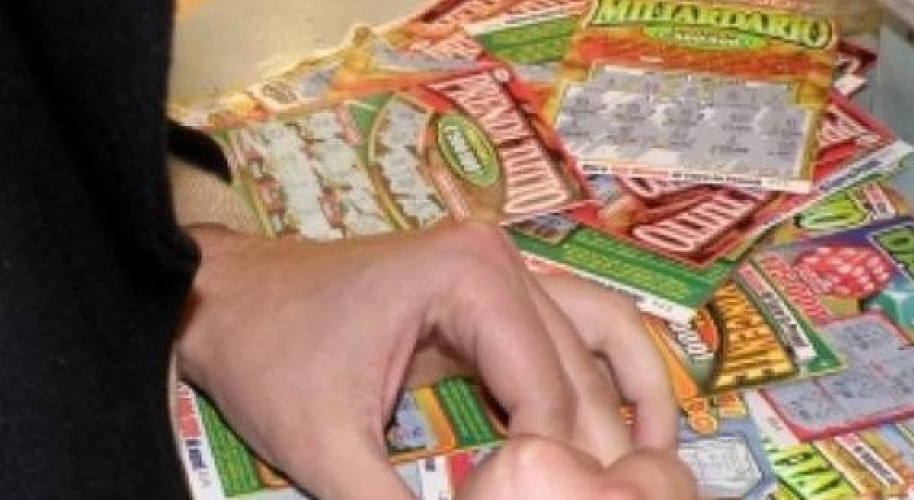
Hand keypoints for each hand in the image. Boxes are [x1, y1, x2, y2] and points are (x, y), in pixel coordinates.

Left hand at [175, 221, 677, 498]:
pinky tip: (633, 429)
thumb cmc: (269, 355)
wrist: (228, 296)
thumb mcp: (323, 443)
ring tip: (656, 473)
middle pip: (580, 374)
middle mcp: (504, 260)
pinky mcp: (498, 289)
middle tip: (614, 499)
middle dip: (596, 453)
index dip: (548, 471)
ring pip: (600, 341)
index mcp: (470, 277)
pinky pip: (577, 330)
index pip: (545, 393)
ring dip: (633, 407)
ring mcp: (507, 267)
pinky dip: (608, 378)